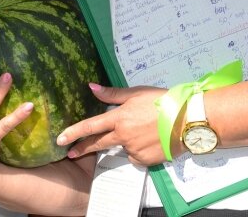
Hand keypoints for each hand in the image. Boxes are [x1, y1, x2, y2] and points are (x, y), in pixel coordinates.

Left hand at [56, 84, 174, 165]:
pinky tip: (151, 140)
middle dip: (83, 148)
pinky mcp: (145, 160)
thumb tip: (91, 87)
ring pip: (122, 148)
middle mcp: (123, 136)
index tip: (60, 139)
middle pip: (98, 143)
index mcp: (119, 118)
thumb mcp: (136, 93)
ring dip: (125, 142)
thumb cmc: (162, 102)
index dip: (74, 133)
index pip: (90, 126)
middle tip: (71, 153)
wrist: (187, 120)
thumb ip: (112, 94)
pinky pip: (136, 156)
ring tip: (144, 130)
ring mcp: (134, 149)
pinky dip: (139, 149)